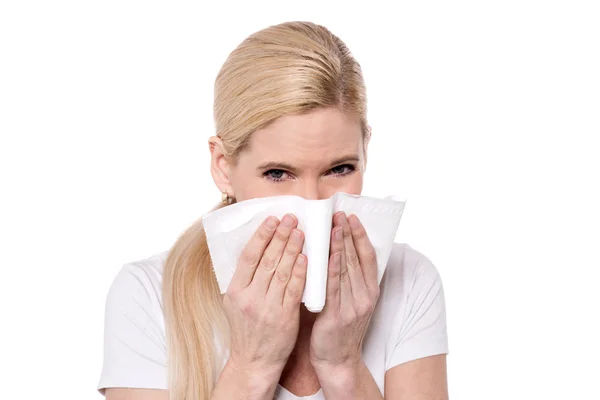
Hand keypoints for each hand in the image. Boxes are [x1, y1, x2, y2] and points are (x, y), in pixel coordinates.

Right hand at [223, 214, 306, 376]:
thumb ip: (245, 279)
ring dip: (292, 249)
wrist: (254, 362)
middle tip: (291, 218)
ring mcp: (267, 308)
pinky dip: (300, 272)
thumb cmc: (246, 330)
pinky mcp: (284, 318)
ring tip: (300, 231)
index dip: (261, 236)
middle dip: (280, 236)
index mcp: (236, 291)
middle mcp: (250, 298)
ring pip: (281, 272)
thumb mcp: (235, 303)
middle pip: (266, 260)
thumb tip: (257, 249)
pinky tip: (306, 258)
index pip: (249, 256)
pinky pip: (293, 290)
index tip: (272, 219)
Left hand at [309, 212, 379, 370]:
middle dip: (348, 234)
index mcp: (370, 291)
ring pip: (346, 270)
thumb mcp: (352, 302)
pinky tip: (328, 255)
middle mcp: (365, 297)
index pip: (368, 257)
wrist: (337, 360)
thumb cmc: (340, 328)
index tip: (353, 217)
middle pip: (357, 259)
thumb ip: (348, 279)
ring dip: (340, 246)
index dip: (361, 236)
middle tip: (340, 214)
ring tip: (334, 226)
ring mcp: (352, 307)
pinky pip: (333, 289)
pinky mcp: (337, 316)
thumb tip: (338, 250)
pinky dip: (331, 270)